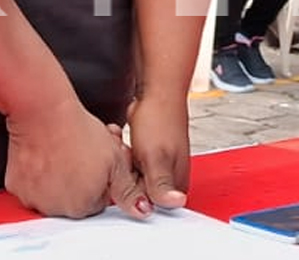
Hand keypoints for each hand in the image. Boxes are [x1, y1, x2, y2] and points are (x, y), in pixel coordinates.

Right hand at [4, 100, 133, 218]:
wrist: (44, 113)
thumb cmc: (80, 132)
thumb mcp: (116, 160)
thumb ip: (128, 191)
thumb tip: (142, 211)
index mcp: (84, 206)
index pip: (99, 201)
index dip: (102, 178)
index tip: (99, 161)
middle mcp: (57, 209)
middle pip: (76, 200)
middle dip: (82, 180)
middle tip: (82, 154)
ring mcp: (34, 199)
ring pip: (53, 193)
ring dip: (60, 178)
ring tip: (64, 151)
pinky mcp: (16, 188)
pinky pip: (31, 186)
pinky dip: (38, 174)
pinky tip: (45, 154)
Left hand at [118, 94, 190, 217]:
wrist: (157, 91)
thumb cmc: (161, 120)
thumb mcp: (156, 158)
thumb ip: (161, 185)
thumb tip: (175, 204)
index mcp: (177, 183)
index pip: (151, 206)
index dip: (134, 195)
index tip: (128, 177)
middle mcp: (170, 177)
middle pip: (139, 193)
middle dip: (126, 179)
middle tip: (126, 158)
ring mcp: (158, 165)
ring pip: (131, 179)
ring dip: (122, 165)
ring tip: (125, 147)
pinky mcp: (148, 155)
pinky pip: (129, 165)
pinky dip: (122, 156)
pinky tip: (121, 142)